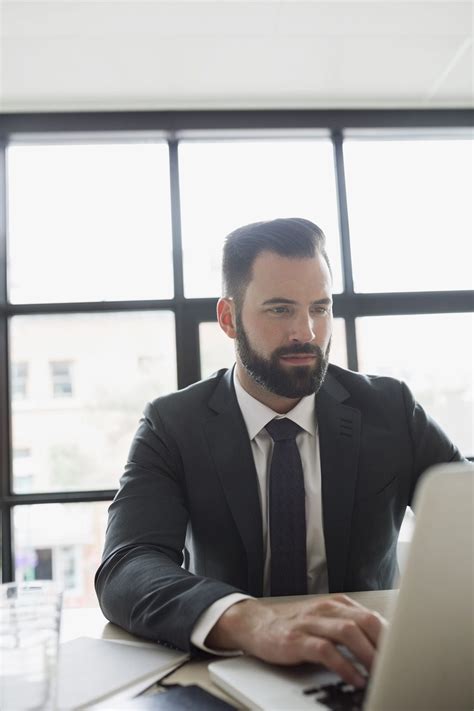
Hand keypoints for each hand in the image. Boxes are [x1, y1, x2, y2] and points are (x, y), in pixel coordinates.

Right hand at [205, 594, 386, 687]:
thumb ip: (352, 627)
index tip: (408, 657)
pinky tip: (354, 678)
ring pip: (348, 632)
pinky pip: (325, 651)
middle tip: (399, 666)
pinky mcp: (296, 640)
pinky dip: (344, 666)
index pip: (374, 617)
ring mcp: (311, 623)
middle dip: (386, 645)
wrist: (256, 624)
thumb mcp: (326, 621)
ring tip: (381, 674)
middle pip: (365, 621)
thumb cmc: (296, 626)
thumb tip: (386, 644)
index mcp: (338, 604)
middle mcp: (326, 609)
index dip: (394, 638)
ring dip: (368, 655)